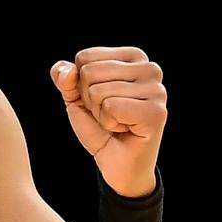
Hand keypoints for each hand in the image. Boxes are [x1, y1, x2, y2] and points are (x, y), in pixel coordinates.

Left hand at [50, 47, 166, 198]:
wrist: (117, 164)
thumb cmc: (101, 128)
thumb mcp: (76, 98)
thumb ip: (65, 78)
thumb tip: (66, 71)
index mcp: (134, 57)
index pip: (85, 57)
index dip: (82, 85)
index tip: (101, 101)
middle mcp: (150, 69)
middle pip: (90, 72)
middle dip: (90, 100)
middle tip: (109, 115)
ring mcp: (157, 90)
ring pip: (99, 91)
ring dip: (99, 114)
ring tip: (118, 123)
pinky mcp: (156, 112)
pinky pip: (111, 107)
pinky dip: (108, 123)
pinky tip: (124, 129)